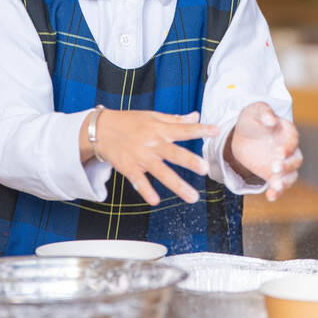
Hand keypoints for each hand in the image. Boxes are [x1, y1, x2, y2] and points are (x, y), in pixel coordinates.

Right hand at [80, 109, 218, 206]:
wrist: (101, 130)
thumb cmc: (129, 122)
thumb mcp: (152, 117)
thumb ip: (175, 120)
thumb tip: (196, 116)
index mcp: (160, 129)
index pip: (183, 129)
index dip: (200, 129)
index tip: (216, 131)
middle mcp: (152, 143)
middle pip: (173, 153)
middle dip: (189, 161)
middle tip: (205, 169)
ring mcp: (141, 157)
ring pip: (161, 172)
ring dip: (177, 185)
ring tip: (192, 197)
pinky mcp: (129, 168)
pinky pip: (139, 181)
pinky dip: (146, 191)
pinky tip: (155, 201)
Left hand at [228, 102, 301, 201]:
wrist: (242, 136)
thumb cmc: (251, 120)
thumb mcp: (253, 112)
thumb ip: (263, 113)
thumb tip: (271, 119)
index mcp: (287, 131)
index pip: (293, 139)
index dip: (288, 146)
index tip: (279, 152)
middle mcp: (289, 149)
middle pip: (296, 159)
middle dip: (287, 165)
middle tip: (274, 168)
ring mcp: (283, 163)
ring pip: (291, 175)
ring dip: (285, 182)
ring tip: (275, 185)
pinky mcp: (274, 175)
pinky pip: (280, 186)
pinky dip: (277, 192)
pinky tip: (270, 196)